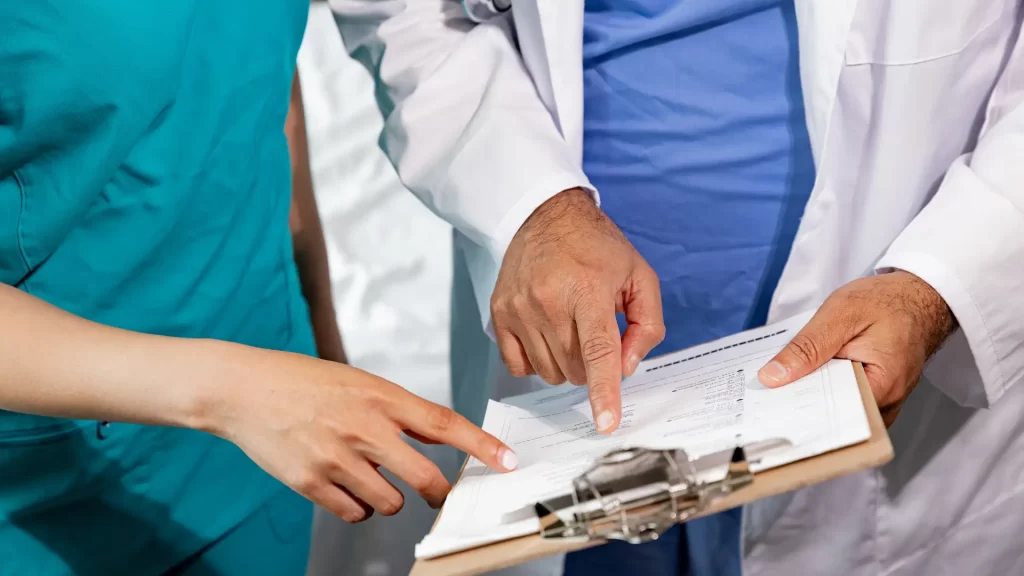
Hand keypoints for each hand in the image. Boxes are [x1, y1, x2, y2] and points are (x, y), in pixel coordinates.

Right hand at [205, 346, 517, 522]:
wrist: (244, 389)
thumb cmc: (305, 382)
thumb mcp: (359, 382)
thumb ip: (396, 410)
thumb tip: (435, 436)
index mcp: (380, 396)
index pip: (444, 423)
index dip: (481, 445)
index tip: (508, 460)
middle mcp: (363, 428)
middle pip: (424, 478)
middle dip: (438, 494)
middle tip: (438, 495)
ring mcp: (336, 458)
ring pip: (389, 503)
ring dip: (388, 498)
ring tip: (366, 476)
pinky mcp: (311, 483)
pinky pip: (355, 513)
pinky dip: (357, 507)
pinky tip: (343, 485)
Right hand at [491, 188, 664, 433]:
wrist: (545, 215)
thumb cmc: (597, 246)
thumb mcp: (640, 275)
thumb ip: (646, 325)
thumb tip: (627, 368)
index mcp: (588, 289)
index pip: (597, 350)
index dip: (604, 391)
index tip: (605, 423)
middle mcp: (549, 300)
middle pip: (575, 369)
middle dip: (593, 366)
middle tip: (595, 335)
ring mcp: (519, 309)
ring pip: (549, 373)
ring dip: (567, 365)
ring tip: (571, 330)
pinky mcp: (499, 314)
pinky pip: (519, 366)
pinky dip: (538, 362)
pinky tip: (547, 336)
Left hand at [757, 271, 956, 426]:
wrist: (918, 296)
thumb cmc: (886, 302)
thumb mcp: (840, 315)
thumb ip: (807, 347)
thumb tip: (772, 377)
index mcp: (882, 387)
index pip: (832, 415)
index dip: (797, 413)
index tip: (765, 411)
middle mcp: (885, 404)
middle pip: (832, 417)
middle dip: (797, 408)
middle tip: (761, 402)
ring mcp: (881, 402)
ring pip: (835, 409)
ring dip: (807, 398)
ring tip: (773, 392)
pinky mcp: (873, 394)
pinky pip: (842, 398)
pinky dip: (820, 389)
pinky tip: (797, 380)